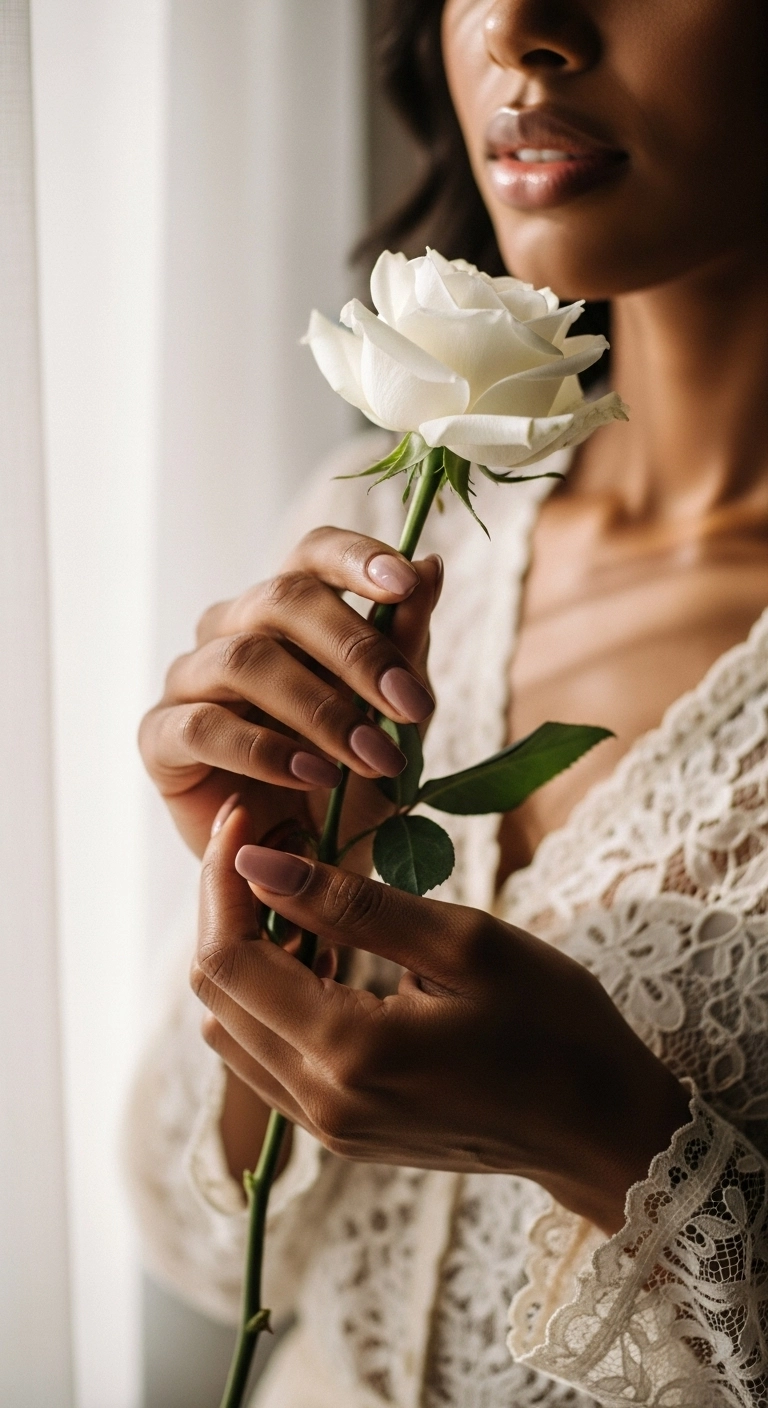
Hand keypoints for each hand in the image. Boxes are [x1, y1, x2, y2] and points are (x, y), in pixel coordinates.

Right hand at [139, 529, 441, 858]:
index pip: (311, 552)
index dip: (355, 558)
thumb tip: (432, 566)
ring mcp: (189, 678)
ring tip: (373, 758)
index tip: (405, 584)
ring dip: (321, 710)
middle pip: (282, 598)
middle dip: (356, 650)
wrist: (306, 867)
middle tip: (410, 706)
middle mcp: (231, 629)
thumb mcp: (392, 717)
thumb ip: (406, 644)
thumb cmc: (350, 780)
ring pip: (245, 660)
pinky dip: (265, 752)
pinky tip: (312, 776)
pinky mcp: (159, 736)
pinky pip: (203, 726)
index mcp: (287, 609)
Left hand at [193, 805, 690, 1235]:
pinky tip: (323, 959)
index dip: (220, 880)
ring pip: (232, 1029)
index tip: (245, 819)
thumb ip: (351, 903)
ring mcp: (327, 1126)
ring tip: (303, 901)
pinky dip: (271, 1000)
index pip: (228, 959)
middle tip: (272, 846)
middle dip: (227, 909)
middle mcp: (320, 1102)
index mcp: (349, 1052)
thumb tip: (258, 861)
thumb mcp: (464, 943)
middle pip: (216, 994)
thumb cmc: (555, 1026)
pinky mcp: (340, 1132)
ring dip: (247, 956)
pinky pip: (265, 1060)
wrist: (601, 1128)